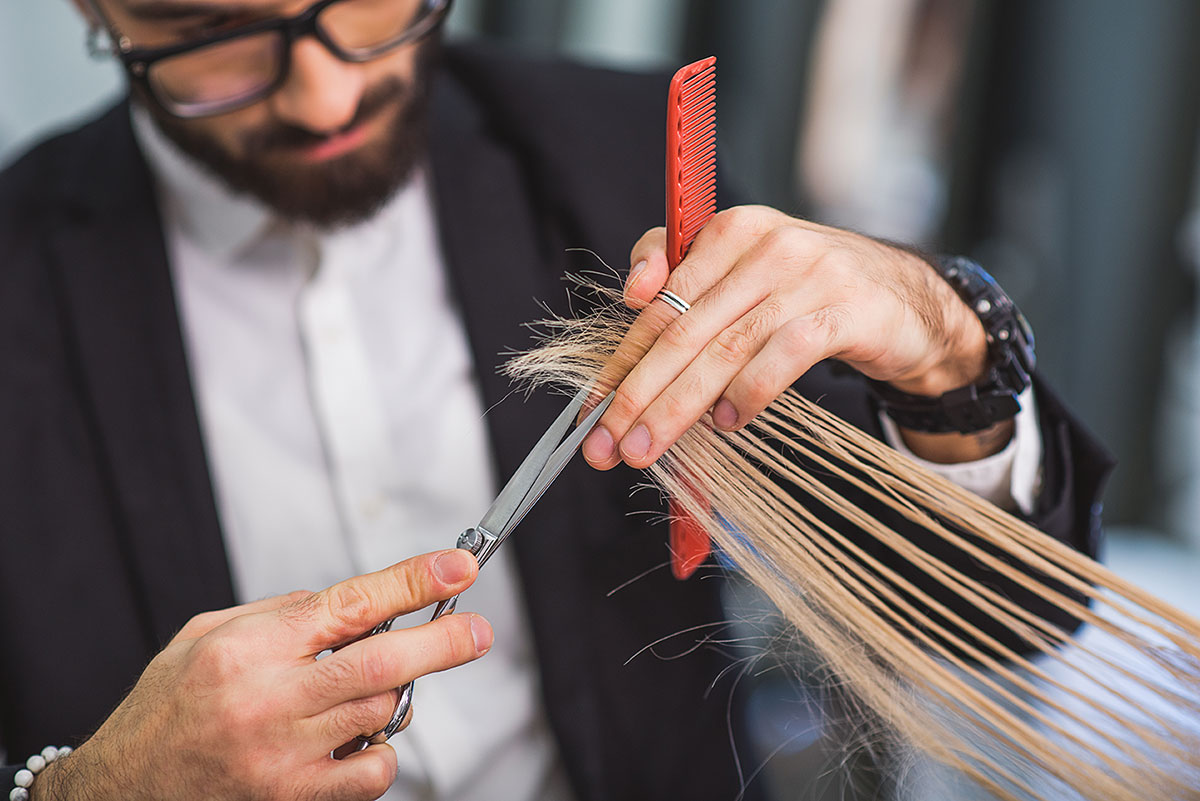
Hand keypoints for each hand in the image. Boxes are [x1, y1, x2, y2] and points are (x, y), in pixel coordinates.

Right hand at [34, 550, 491, 800]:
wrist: (120, 795)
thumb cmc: (165, 711)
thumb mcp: (206, 637)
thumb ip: (280, 615)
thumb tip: (354, 604)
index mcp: (248, 649)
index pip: (352, 604)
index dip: (414, 582)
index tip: (459, 566)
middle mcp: (270, 701)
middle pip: (384, 662)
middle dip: (444, 641)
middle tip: (478, 630)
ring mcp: (285, 757)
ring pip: (383, 712)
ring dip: (393, 694)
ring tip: (363, 689)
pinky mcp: (296, 799)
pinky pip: (371, 769)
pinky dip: (377, 749)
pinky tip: (349, 741)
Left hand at [581, 205, 1007, 467]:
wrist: (905, 300)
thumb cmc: (807, 294)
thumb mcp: (744, 280)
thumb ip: (685, 289)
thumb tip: (630, 305)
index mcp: (728, 231)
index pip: (658, 302)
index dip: (621, 361)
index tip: (591, 412)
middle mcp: (765, 243)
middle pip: (684, 328)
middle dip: (638, 394)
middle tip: (608, 445)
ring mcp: (809, 274)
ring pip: (725, 347)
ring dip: (679, 406)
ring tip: (648, 448)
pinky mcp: (847, 309)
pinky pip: (784, 354)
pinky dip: (750, 392)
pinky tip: (727, 423)